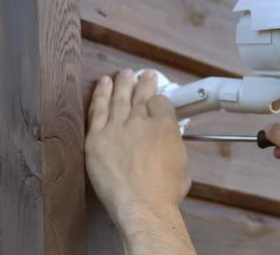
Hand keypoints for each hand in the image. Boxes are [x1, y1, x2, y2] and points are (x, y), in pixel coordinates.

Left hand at [85, 69, 189, 235]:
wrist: (141, 206)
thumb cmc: (165, 192)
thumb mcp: (182, 165)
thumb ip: (173, 146)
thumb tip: (168, 145)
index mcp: (165, 125)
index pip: (161, 102)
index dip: (159, 99)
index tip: (157, 100)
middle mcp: (141, 121)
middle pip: (141, 95)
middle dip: (144, 83)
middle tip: (145, 75)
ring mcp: (117, 128)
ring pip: (119, 98)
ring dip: (122, 83)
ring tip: (124, 74)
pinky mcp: (97, 138)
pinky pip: (98, 109)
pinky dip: (100, 94)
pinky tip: (103, 84)